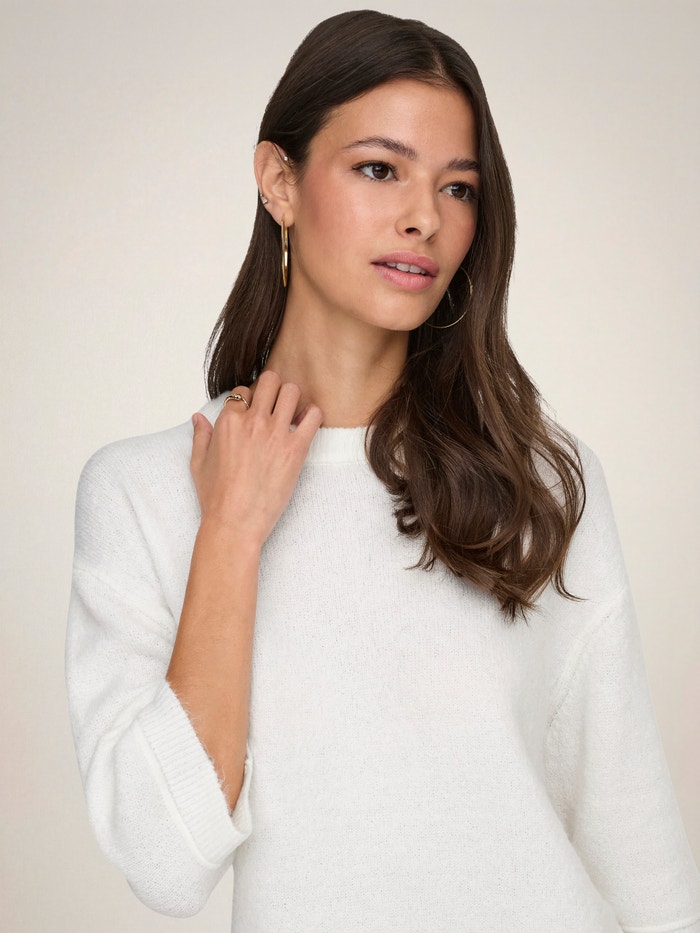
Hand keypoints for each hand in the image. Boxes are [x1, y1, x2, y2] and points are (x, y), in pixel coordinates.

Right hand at [190, 371, 322, 545]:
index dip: (249, 400)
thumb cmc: (216, 498)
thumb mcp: (198, 464)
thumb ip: (201, 436)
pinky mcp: (296, 449)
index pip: (243, 390)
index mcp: (228, 421)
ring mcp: (275, 433)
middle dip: (273, 389)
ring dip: (293, 399)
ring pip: (292, 391)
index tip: (254, 414)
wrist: (235, 523)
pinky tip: (305, 427)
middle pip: (270, 380)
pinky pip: (313, 416)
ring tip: (291, 415)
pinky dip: (312, 415)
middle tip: (275, 407)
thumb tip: (198, 418)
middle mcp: (252, 422)